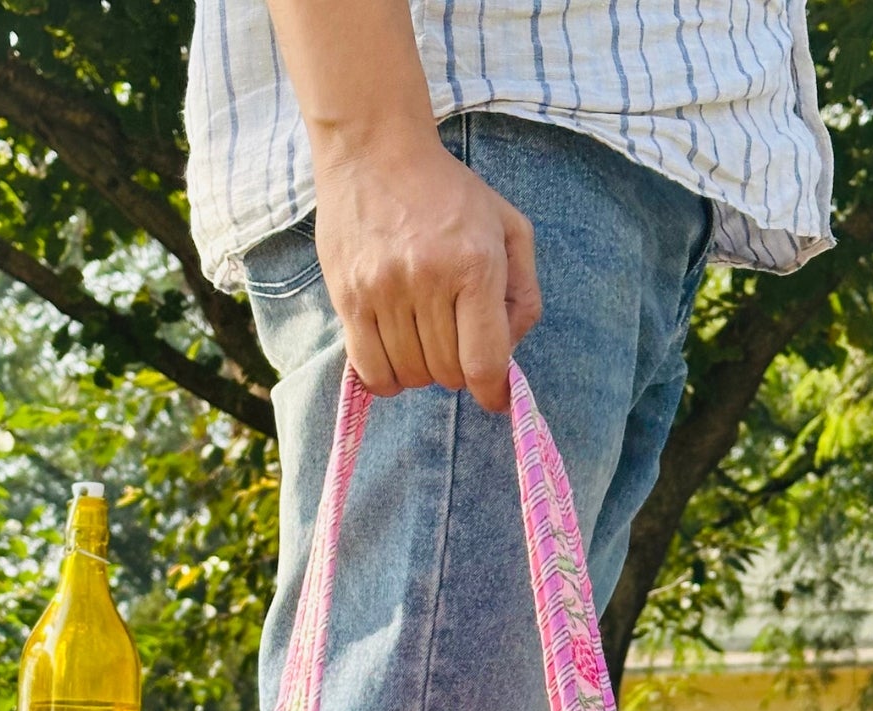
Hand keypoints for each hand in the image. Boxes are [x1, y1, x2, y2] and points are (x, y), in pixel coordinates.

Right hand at [312, 129, 541, 412]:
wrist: (375, 150)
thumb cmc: (450, 193)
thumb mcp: (509, 228)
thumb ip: (524, 294)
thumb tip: (509, 355)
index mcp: (475, 265)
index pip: (484, 360)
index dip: (493, 391)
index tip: (495, 397)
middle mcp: (428, 280)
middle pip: (448, 372)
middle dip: (459, 370)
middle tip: (455, 341)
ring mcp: (383, 292)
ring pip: (411, 375)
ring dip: (423, 371)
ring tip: (424, 338)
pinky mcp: (348, 298)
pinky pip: (370, 369)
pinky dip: (388, 377)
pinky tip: (397, 355)